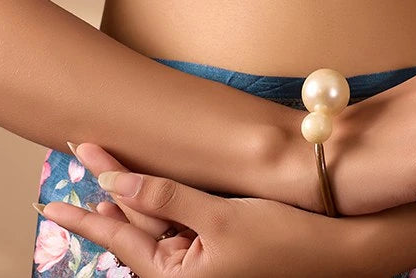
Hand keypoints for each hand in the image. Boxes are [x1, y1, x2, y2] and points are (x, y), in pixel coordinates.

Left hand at [39, 141, 346, 277]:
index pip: (121, 225)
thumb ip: (166, 198)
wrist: (341, 256)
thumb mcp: (221, 216)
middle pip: (130, 229)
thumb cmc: (285, 241)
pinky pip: (174, 230)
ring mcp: (198, 269)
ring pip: (151, 228)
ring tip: (97, 174)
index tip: (78, 149)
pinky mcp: (216, 257)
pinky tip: (143, 192)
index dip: (96, 184)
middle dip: (100, 197)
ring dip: (127, 199)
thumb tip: (115, 182)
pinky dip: (157, 206)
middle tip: (74, 158)